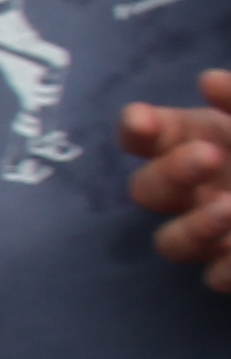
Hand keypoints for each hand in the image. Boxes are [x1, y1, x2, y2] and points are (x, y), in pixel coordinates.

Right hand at [123, 70, 230, 290]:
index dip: (135, 130)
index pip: (143, 137)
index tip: (145, 121)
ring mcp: (212, 233)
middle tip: (208, 156)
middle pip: (148, 191)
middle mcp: (195, 190)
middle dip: (171, 173)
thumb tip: (208, 81)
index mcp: (195, 142)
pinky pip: (216, 277)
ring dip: (196, 227)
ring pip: (171, 243)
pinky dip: (228, 265)